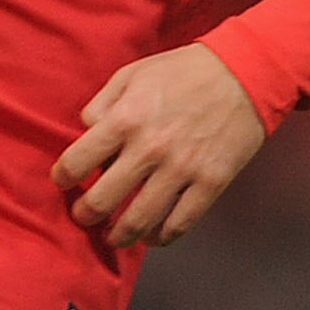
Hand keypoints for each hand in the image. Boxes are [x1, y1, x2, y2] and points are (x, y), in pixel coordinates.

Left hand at [53, 43, 265, 249]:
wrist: (245, 72)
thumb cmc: (184, 71)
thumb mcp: (133, 73)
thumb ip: (102, 103)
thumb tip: (84, 131)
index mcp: (125, 118)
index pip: (76, 163)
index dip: (63, 178)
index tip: (66, 182)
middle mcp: (150, 148)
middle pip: (101, 201)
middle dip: (85, 214)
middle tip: (85, 215)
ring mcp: (182, 169)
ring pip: (138, 222)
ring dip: (119, 235)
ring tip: (114, 234)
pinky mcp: (211, 183)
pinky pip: (179, 225)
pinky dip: (160, 238)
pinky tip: (152, 235)